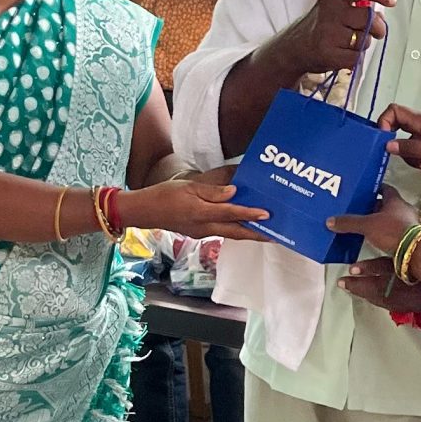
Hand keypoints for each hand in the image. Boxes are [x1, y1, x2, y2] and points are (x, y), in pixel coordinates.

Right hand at [122, 174, 269, 240]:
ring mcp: (202, 232)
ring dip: (247, 232)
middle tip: (275, 234)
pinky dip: (234, 229)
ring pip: (230, 233)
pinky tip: (242, 223)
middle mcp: (204, 227)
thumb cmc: (165, 195)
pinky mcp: (199, 233)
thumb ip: (212, 191)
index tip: (267, 214)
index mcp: (201, 213)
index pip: (231, 213)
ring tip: (264, 228)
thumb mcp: (189, 187)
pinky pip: (221, 232)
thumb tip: (233, 192)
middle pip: (236, 232)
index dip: (250, 214)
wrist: (145, 211)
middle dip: (257, 234)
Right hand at [273, 0, 393, 77]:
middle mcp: (330, 12)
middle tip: (377, 32)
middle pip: (369, 18)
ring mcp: (328, 33)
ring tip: (348, 44)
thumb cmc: (318, 27)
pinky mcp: (328, 53)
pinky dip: (354, 59)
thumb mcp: (333, 9)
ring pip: (364, 40)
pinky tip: (342, 54)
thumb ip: (356, 8)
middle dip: (378, 28)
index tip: (391, 1)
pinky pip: (356, 57)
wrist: (292, 48)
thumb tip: (381, 16)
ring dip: (362, 45)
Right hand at [330, 187, 420, 306]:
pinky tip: (372, 238)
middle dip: (372, 206)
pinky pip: (391, 232)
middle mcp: (403, 210)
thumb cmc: (393, 231)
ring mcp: (407, 224)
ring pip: (388, 219)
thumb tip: (330, 221)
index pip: (385, 188)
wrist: (414, 252)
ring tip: (361, 224)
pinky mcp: (406, 238)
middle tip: (357, 208)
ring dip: (377, 221)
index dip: (374, 188)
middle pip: (386, 205)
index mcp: (395, 200)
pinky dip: (381, 233)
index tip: (363, 189)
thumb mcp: (367, 225)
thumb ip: (349, 223)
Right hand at [382, 104, 420, 181]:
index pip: (395, 111)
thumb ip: (410, 149)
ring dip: (415, 158)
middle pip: (399, 132)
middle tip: (414, 159)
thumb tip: (386, 145)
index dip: (384, 122)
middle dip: (402, 149)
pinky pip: (420, 153)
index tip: (383, 141)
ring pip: (410, 146)